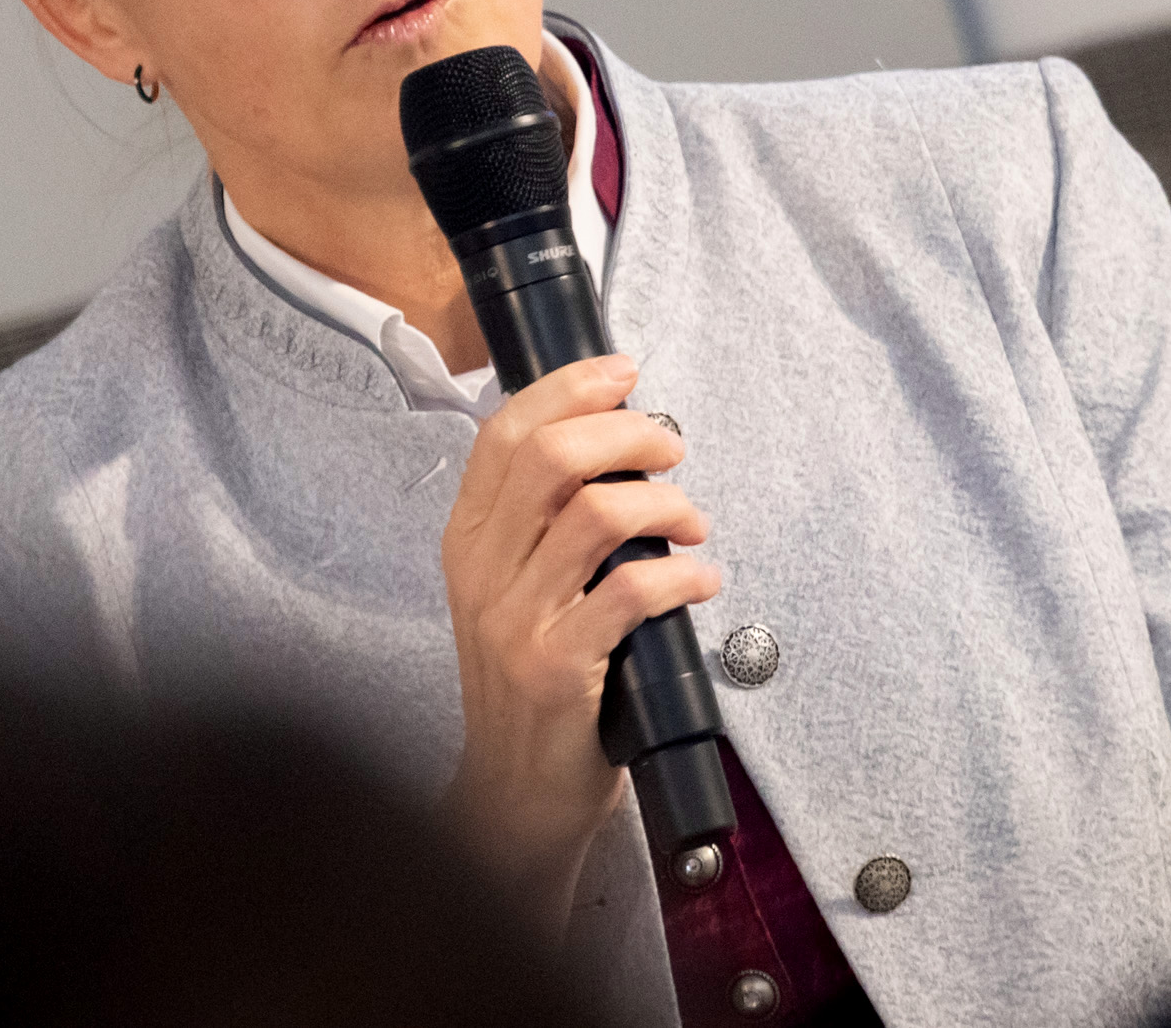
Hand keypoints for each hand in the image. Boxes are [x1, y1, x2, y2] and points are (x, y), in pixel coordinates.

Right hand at [438, 355, 718, 930]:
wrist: (511, 798)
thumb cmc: (531, 683)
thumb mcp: (515, 592)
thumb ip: (544, 523)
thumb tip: (619, 444)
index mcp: (468, 540)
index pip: (504, 433)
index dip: (567, 388)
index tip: (624, 371)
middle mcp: (481, 572)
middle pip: (550, 457)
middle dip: (627, 433)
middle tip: (673, 448)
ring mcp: (514, 621)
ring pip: (597, 515)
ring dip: (666, 504)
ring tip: (694, 524)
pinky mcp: (556, 669)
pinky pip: (629, 593)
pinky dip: (681, 575)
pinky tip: (702, 582)